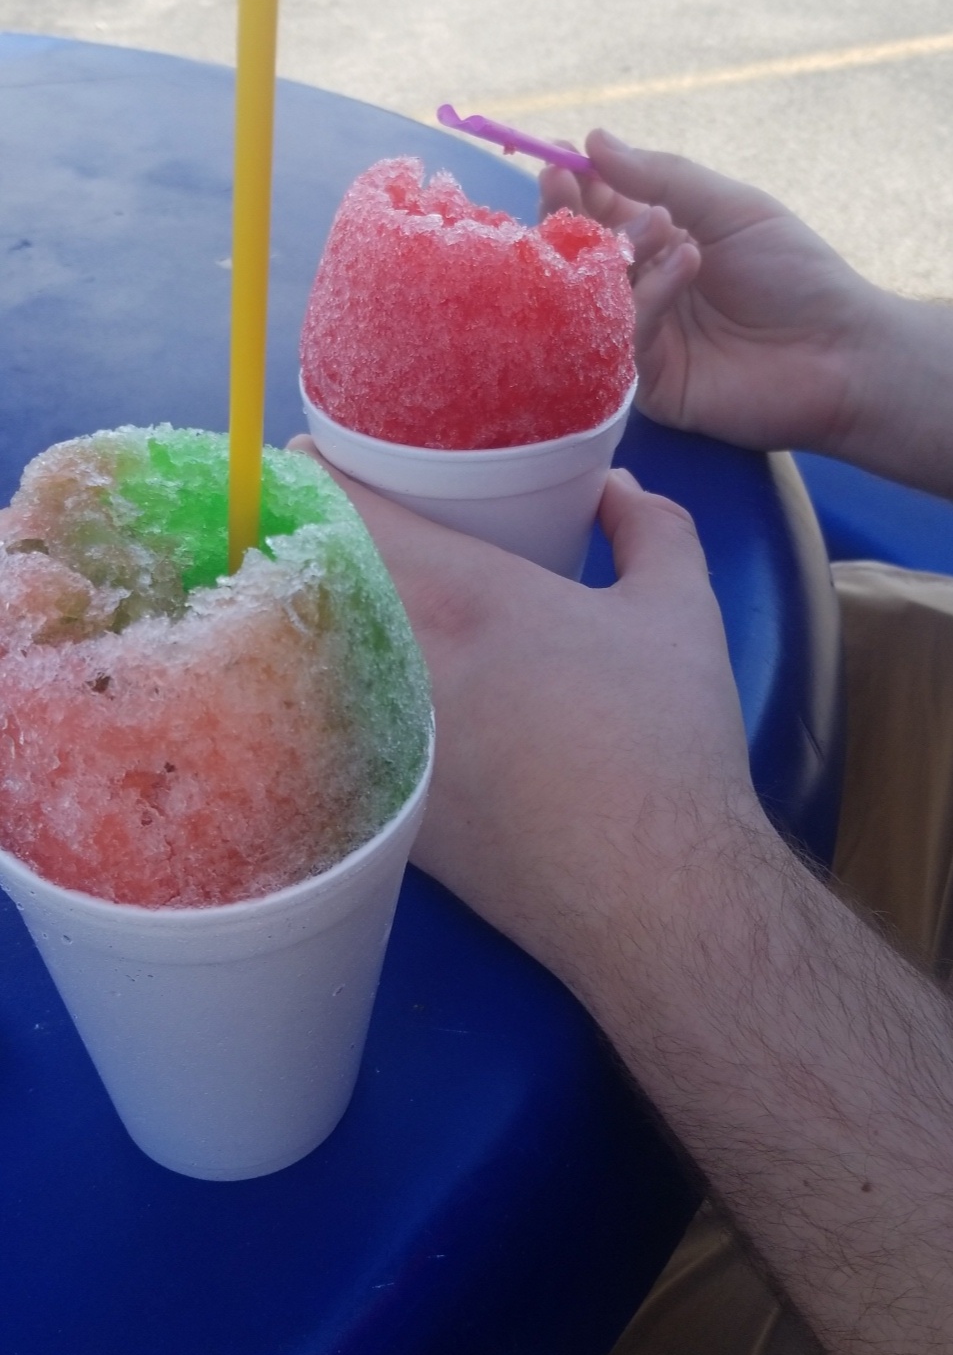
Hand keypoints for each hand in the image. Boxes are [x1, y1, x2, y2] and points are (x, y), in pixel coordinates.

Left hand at [287, 438, 759, 984]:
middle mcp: (396, 655)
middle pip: (297, 574)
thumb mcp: (678, 611)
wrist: (651, 891)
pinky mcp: (376, 801)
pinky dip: (312, 696)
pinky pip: (317, 726)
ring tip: (311, 600)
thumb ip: (651, 527)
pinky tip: (335, 691)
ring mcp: (374, 736)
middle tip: (314, 525)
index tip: (312, 463)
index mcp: (457, 590)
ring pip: (294, 654)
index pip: (339, 505)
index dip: (313, 473)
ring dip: (293, 621)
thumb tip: (617, 488)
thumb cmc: (665, 742)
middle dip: (295, 542)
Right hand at [541, 130, 889, 457]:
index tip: (556, 159)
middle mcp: (645, 290)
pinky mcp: (648, 385)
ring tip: (660, 226)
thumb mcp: (731, 208)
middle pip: (583, 258)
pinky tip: (683, 267)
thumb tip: (595, 139)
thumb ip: (663, 176)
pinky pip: (623, 338)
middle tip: (560, 185)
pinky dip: (649, 296)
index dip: (575, 188)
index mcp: (663, 245)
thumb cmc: (794, 273)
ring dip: (620, 251)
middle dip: (571, 217)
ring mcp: (643, 339)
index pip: (601, 215)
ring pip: (594, 297)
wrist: (838, 350)